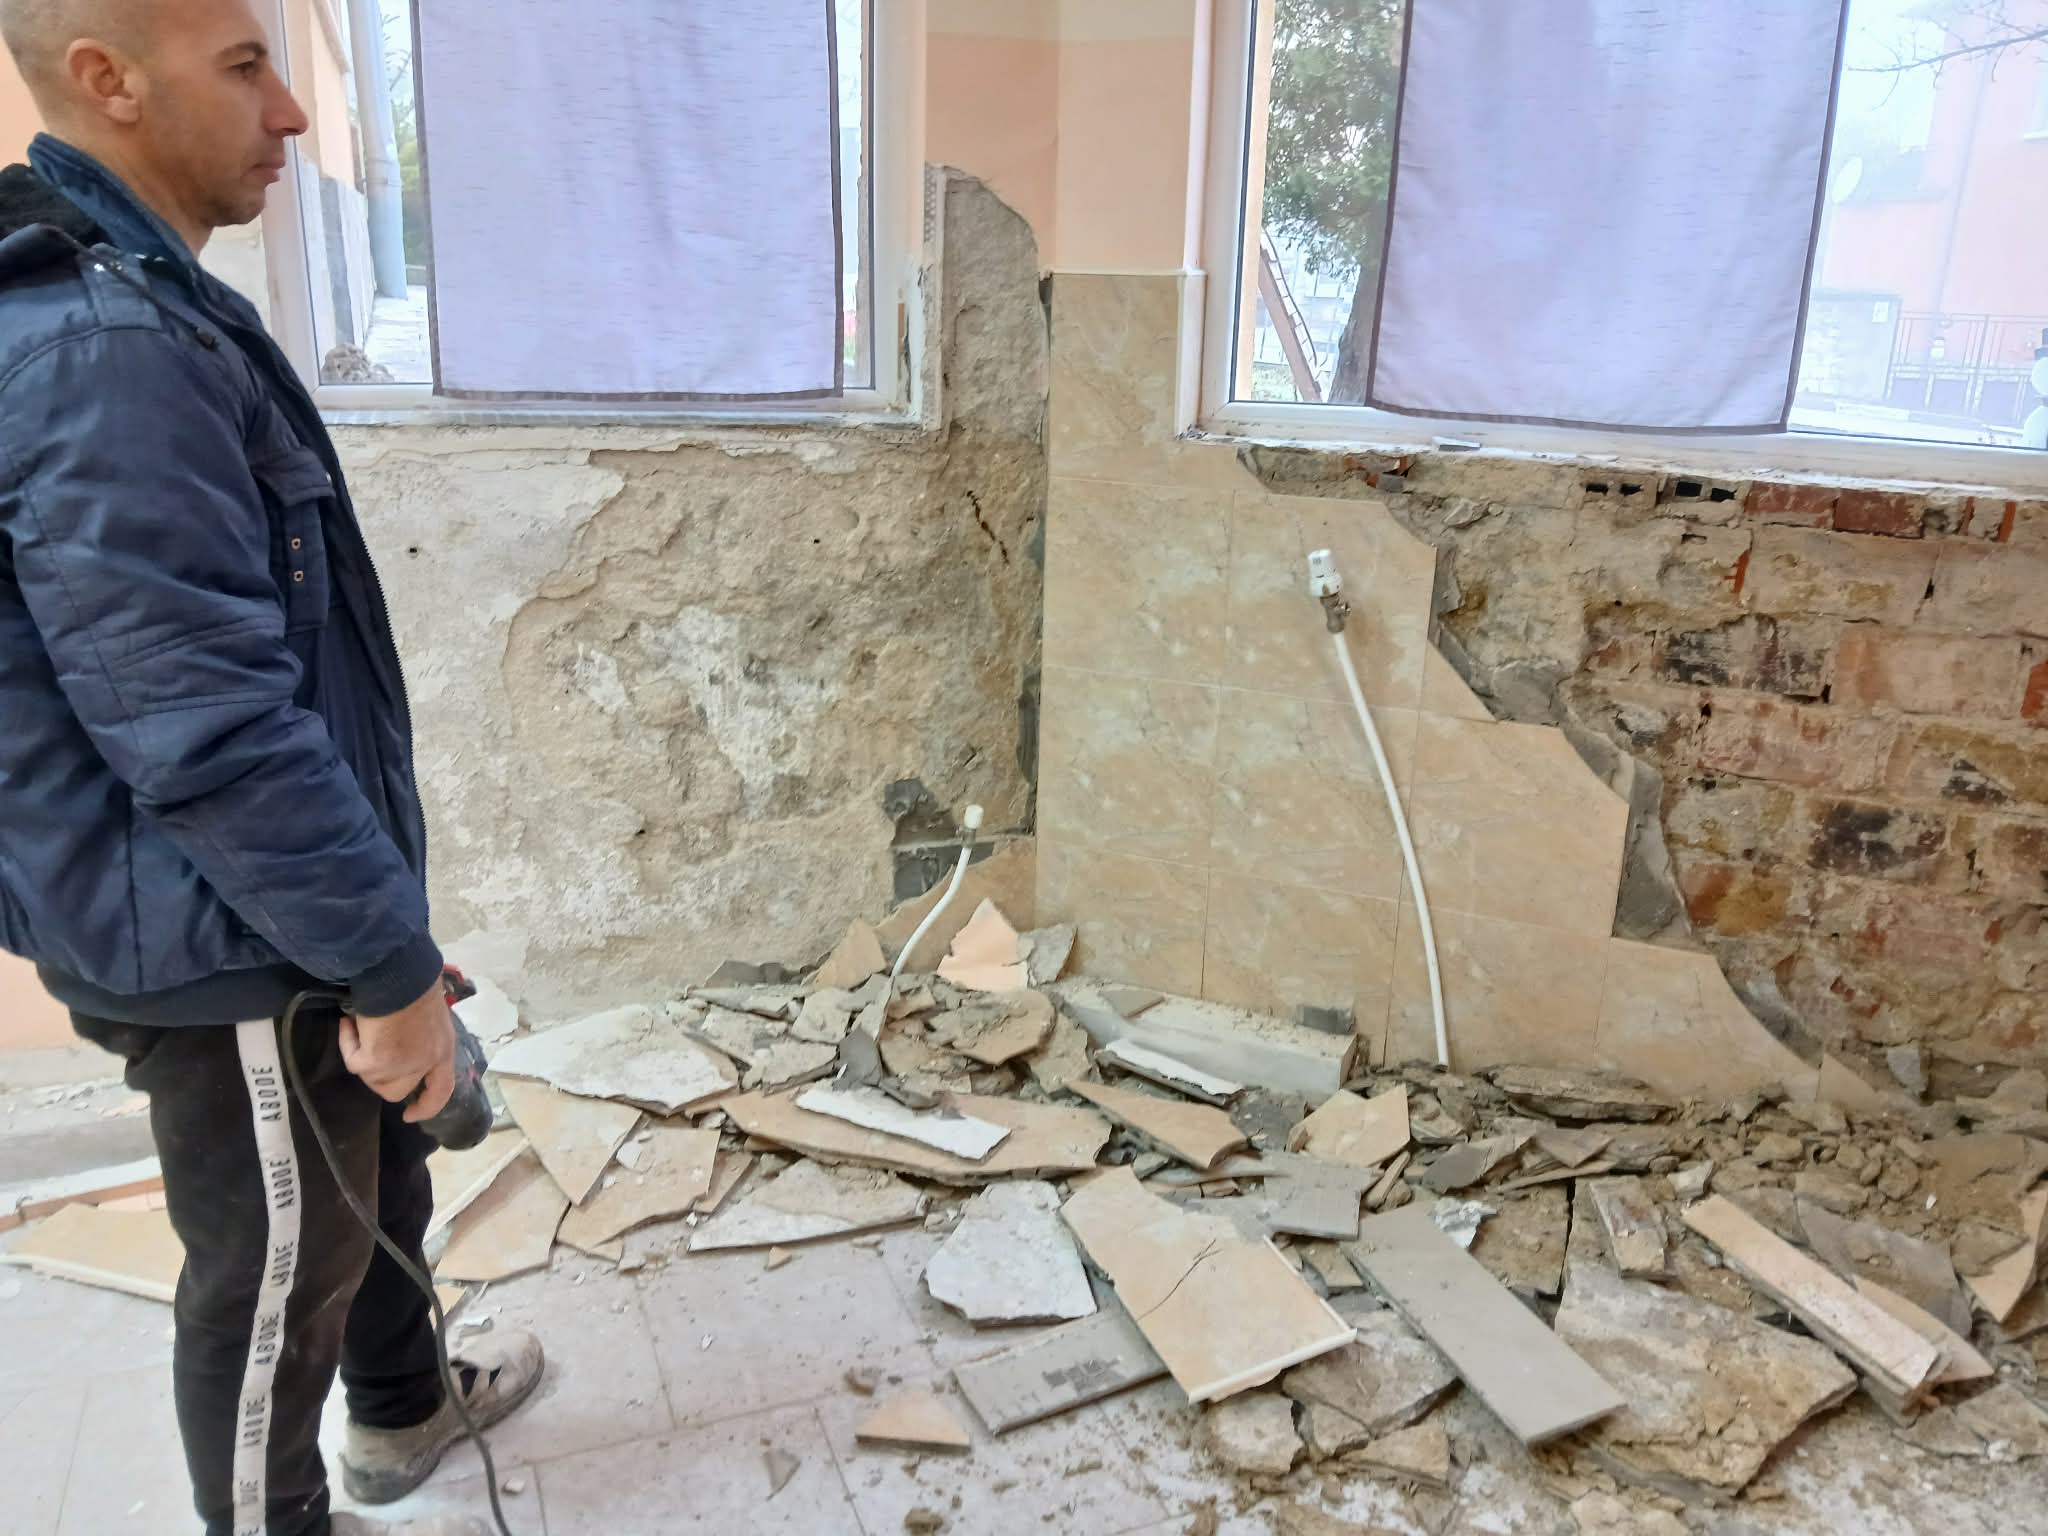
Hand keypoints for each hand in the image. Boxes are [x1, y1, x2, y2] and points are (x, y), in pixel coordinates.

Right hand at [340, 982, 455, 1122]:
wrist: (397, 974)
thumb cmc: (414, 985)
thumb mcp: (430, 1015)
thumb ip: (422, 1037)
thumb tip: (405, 1042)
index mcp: (443, 1051)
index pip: (441, 1090)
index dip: (427, 1106)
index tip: (411, 1115)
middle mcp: (425, 1063)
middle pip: (398, 1092)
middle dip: (381, 1078)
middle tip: (370, 1057)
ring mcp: (401, 1066)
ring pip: (372, 1079)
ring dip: (362, 1056)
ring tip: (362, 1027)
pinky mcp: (376, 1062)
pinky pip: (354, 1063)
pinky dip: (348, 1043)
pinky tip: (349, 1024)